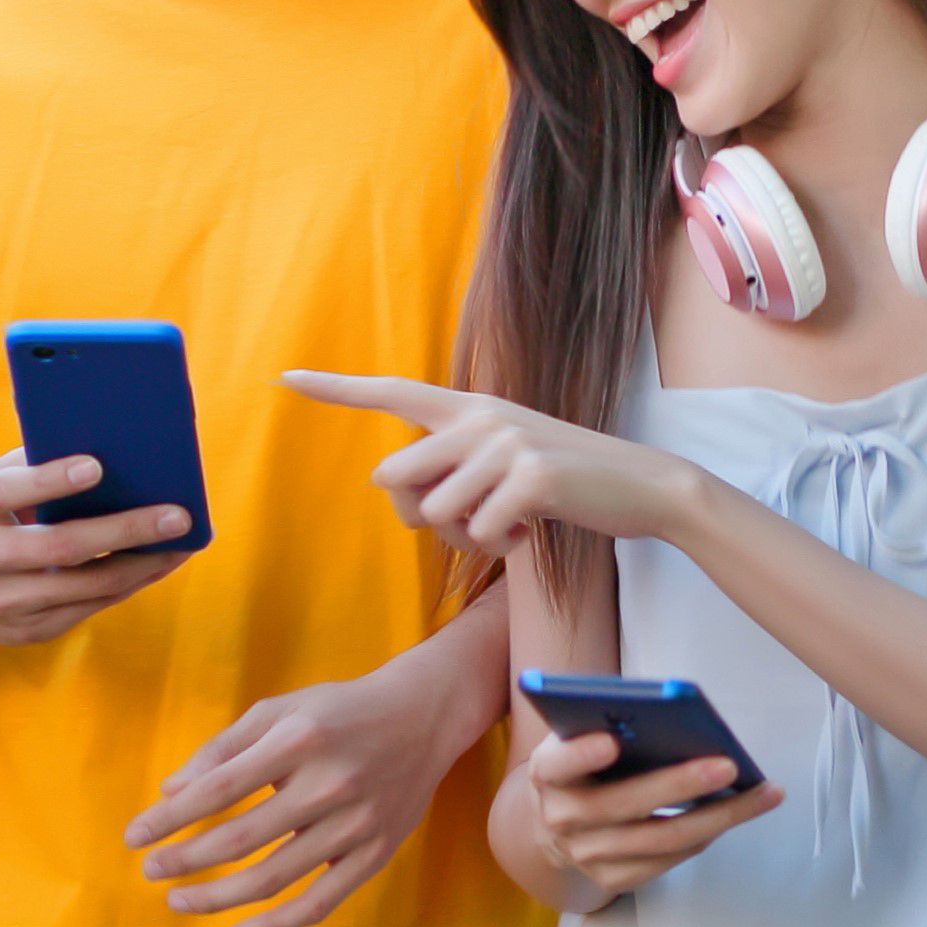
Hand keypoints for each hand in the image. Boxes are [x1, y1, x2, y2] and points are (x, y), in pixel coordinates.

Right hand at [0, 449, 193, 645]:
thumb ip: (32, 460)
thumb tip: (107, 441)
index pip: (7, 493)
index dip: (50, 481)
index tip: (97, 466)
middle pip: (59, 549)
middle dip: (124, 531)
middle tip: (176, 515)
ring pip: (82, 588)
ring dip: (140, 567)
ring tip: (180, 544)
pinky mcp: (21, 632)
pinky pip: (86, 610)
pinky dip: (127, 587)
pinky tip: (155, 565)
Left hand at [125, 668, 465, 926]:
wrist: (424, 716)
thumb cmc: (338, 710)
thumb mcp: (280, 709)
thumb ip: (224, 748)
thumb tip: (171, 791)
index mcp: (299, 740)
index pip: (219, 789)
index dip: (171, 818)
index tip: (134, 838)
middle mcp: (329, 783)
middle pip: (240, 839)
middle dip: (185, 860)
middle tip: (150, 871)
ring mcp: (356, 824)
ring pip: (274, 878)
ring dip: (217, 896)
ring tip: (178, 899)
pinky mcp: (376, 854)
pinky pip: (321, 904)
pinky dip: (277, 926)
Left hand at [281, 370, 700, 552]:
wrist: (641, 486)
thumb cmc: (563, 484)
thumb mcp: (503, 464)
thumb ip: (452, 470)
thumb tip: (401, 496)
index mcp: (470, 408)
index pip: (392, 393)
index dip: (336, 389)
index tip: (284, 378)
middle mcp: (481, 417)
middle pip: (396, 479)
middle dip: (421, 519)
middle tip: (471, 525)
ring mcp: (506, 444)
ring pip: (438, 515)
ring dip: (467, 540)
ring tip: (509, 526)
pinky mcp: (531, 477)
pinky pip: (480, 532)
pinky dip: (500, 548)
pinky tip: (531, 534)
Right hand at [528, 730, 783, 897]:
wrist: (557, 820)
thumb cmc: (585, 763)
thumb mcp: (581, 736)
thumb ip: (608, 723)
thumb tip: (670, 712)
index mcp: (548, 773)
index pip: (558, 764)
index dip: (581, 754)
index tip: (611, 741)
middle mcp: (562, 818)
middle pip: (624, 805)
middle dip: (679, 784)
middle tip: (727, 764)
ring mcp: (587, 855)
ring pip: (660, 839)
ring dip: (718, 816)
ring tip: (761, 792)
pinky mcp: (613, 878)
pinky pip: (669, 860)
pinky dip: (707, 834)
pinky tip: (738, 812)